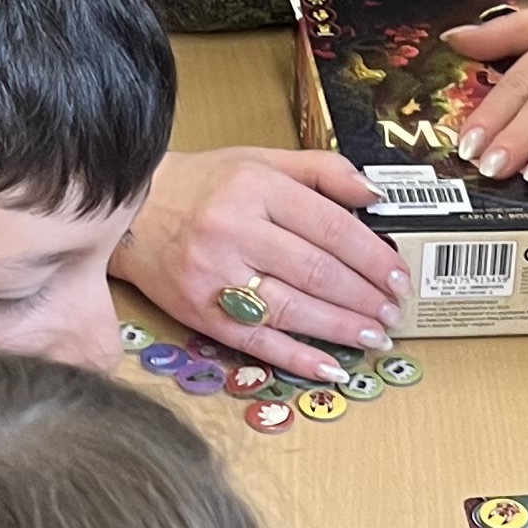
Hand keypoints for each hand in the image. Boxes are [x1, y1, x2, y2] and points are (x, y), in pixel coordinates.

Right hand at [113, 147, 407, 386]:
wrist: (129, 211)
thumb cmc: (202, 186)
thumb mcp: (260, 160)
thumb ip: (320, 172)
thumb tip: (374, 194)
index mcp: (255, 188)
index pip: (330, 227)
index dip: (372, 256)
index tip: (398, 275)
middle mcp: (235, 230)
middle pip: (316, 271)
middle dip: (364, 296)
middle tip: (392, 310)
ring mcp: (215, 275)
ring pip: (292, 308)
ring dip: (342, 328)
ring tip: (375, 335)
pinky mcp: (200, 313)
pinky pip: (259, 341)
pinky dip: (298, 358)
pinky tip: (332, 367)